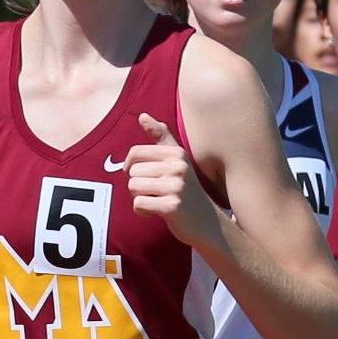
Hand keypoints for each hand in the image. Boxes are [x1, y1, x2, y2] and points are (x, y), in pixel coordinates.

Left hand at [126, 113, 218, 247]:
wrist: (207, 223)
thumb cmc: (187, 190)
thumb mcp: (177, 160)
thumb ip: (160, 136)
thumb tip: (142, 115)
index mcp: (177, 153)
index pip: (135, 152)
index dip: (131, 167)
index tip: (142, 175)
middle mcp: (178, 166)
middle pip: (132, 172)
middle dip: (138, 185)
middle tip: (156, 192)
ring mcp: (176, 186)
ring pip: (133, 187)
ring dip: (139, 198)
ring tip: (156, 200)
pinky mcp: (172, 206)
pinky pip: (139, 204)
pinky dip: (142, 211)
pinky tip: (156, 212)